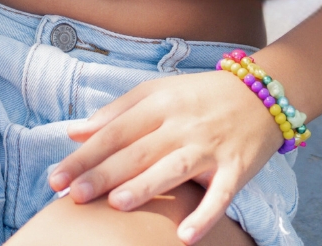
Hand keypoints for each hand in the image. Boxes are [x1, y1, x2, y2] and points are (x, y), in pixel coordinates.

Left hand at [49, 67, 282, 243]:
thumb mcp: (159, 91)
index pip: (116, 131)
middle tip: (74, 196)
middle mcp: (183, 123)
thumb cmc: (202, 96)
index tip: (57, 178)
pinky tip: (185, 236)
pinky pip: (221, 195)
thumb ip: (117, 112)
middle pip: (139, 151)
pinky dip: (205, 215)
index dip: (85, 155)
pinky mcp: (237, 167)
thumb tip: (74, 132)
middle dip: (105, 174)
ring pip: (175, 167)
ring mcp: (211, 146)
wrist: (263, 92)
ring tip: (118, 205)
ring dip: (147, 185)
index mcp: (161, 103)